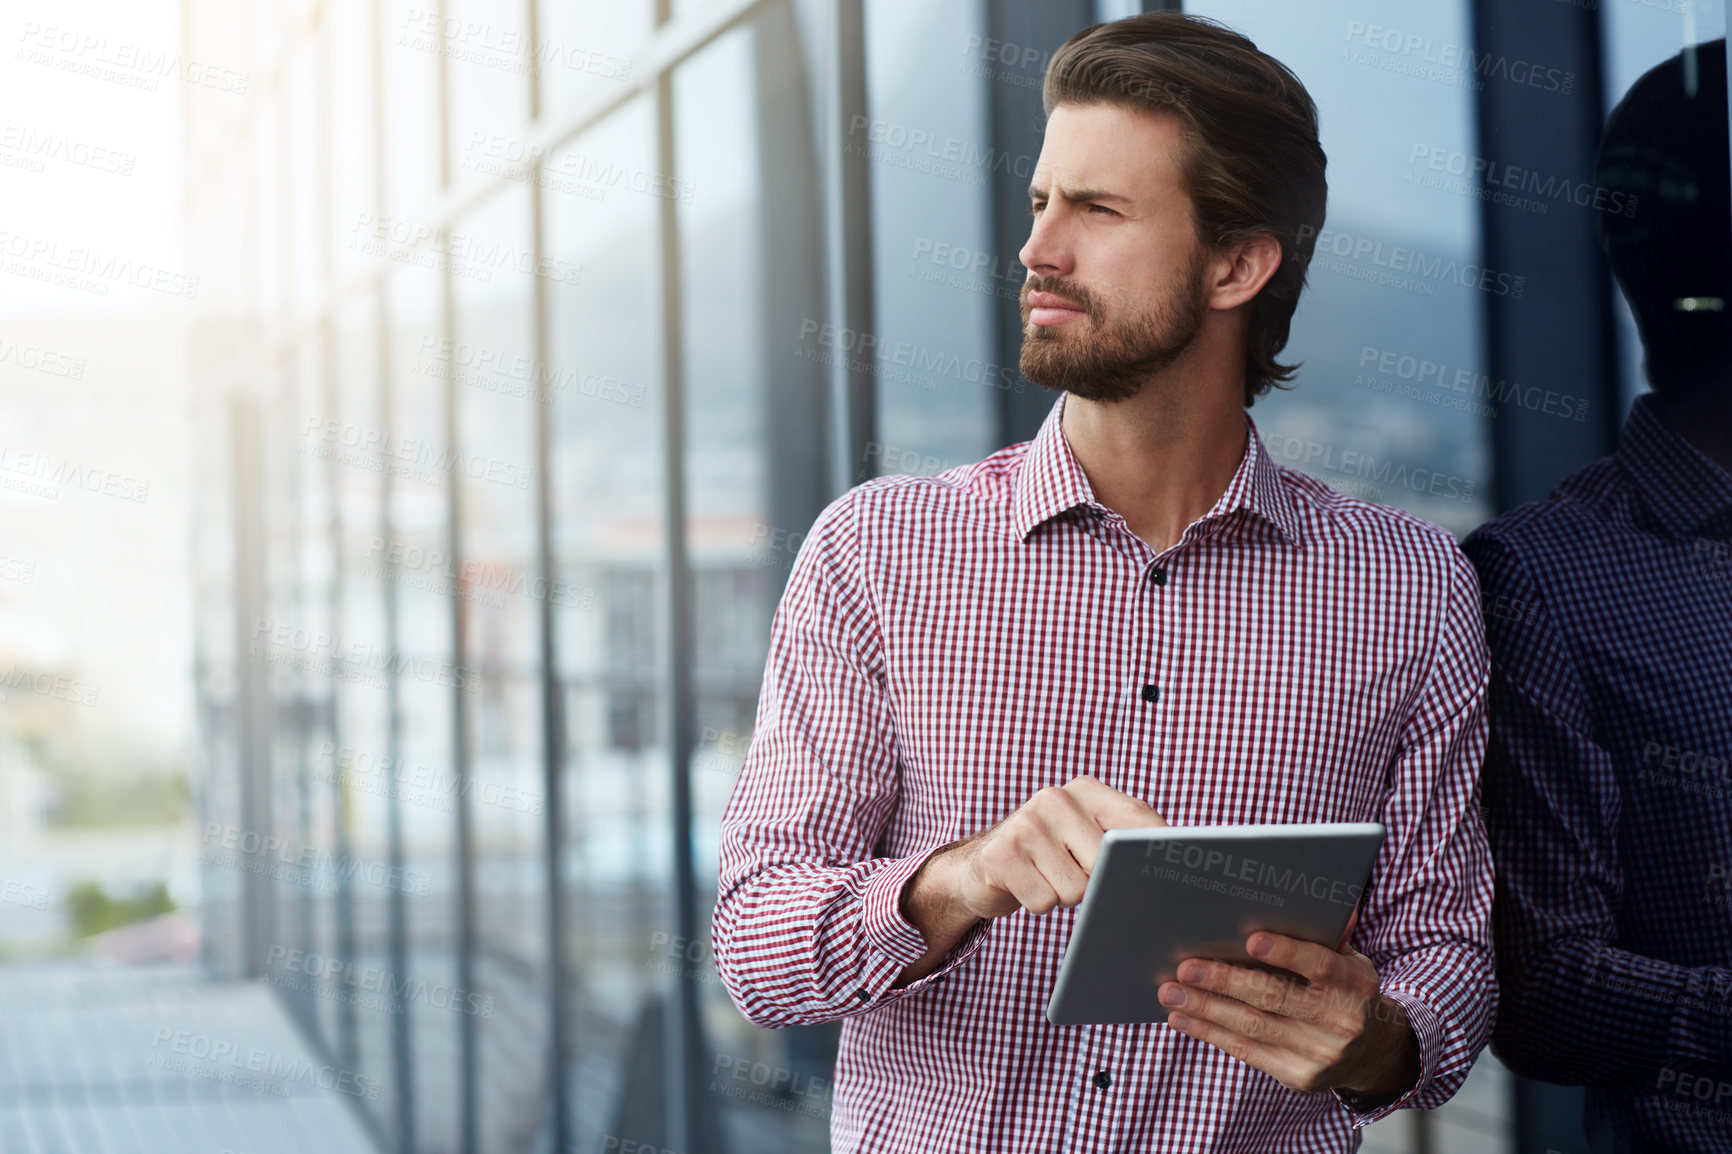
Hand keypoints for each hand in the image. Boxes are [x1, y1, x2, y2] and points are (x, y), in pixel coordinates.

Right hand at [895, 776, 1164, 983]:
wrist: (984, 866)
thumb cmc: (1053, 856)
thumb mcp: (1089, 836)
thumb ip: (1127, 840)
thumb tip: (1172, 865)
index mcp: (1088, 790)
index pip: (1139, 823)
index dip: (1155, 854)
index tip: (1171, 875)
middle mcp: (1056, 798)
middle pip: (1107, 866)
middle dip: (1096, 883)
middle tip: (1076, 873)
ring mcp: (1025, 823)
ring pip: (1075, 890)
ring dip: (1063, 896)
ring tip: (1048, 877)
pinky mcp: (1000, 854)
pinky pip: (1043, 901)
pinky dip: (1038, 903)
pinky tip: (1027, 885)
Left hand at [1156, 930, 1419, 1100]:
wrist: (1372, 1052)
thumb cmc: (1346, 989)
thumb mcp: (1350, 960)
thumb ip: (1328, 933)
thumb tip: (1315, 896)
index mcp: (1355, 984)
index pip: (1320, 965)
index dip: (1286, 952)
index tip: (1249, 940)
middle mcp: (1340, 1021)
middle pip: (1275, 997)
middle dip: (1225, 981)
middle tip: (1185, 967)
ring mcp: (1319, 1053)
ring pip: (1252, 1026)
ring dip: (1205, 1008)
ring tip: (1169, 992)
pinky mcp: (1297, 1076)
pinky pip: (1246, 1051)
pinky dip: (1209, 1032)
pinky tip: (1182, 1017)